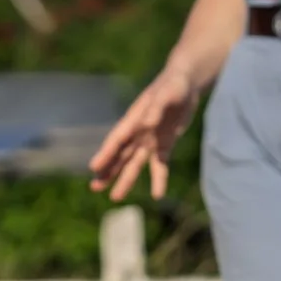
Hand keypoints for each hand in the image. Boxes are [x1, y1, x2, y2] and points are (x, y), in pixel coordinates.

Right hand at [89, 65, 197, 200]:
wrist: (186, 83)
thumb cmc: (174, 84)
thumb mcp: (168, 92)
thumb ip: (157, 107)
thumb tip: (148, 123)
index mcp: (135, 119)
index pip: (117, 139)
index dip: (106, 154)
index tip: (94, 168)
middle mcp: (139, 132)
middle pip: (120, 155)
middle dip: (108, 171)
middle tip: (94, 187)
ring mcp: (150, 140)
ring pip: (135, 163)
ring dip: (126, 180)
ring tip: (115, 197)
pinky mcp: (164, 145)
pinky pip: (160, 165)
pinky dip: (159, 180)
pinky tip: (157, 195)